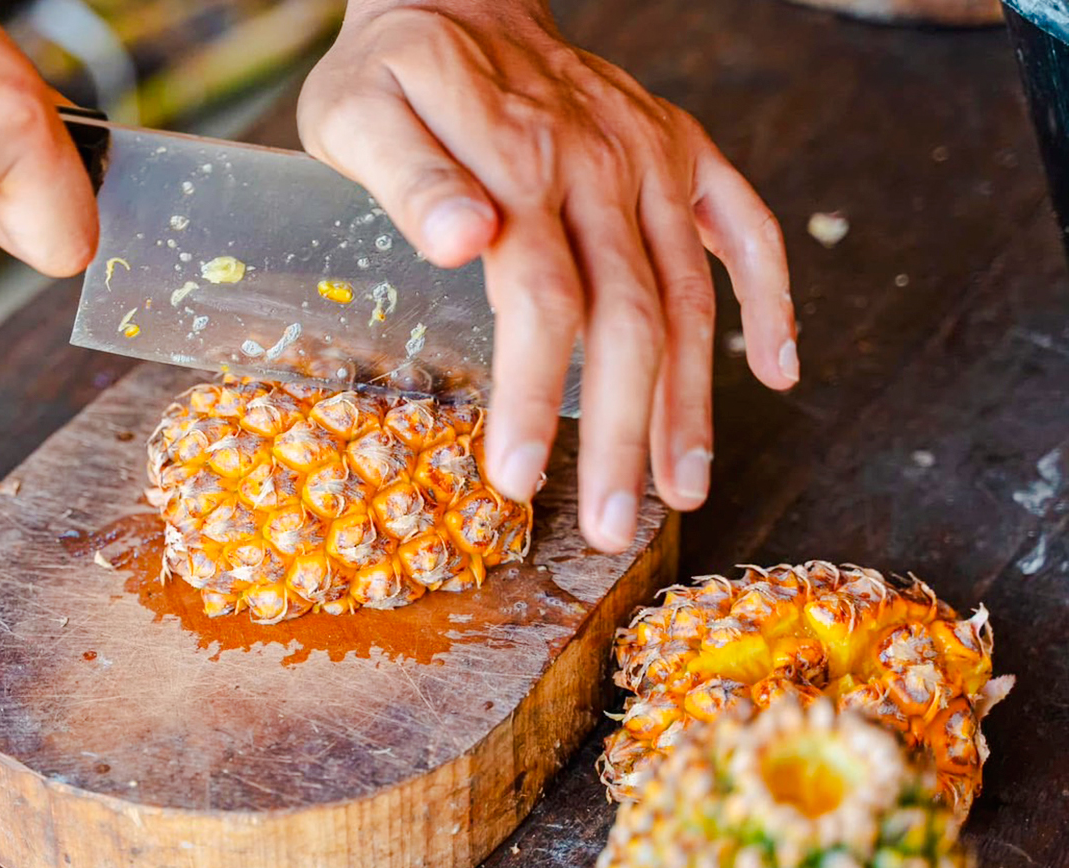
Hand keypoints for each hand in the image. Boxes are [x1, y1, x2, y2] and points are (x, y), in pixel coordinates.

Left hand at [299, 0, 796, 551]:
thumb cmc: (392, 67)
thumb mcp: (358, 109)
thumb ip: (405, 173)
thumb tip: (460, 238)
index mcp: (519, 164)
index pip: (540, 300)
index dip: (534, 395)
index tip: (519, 480)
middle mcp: (601, 165)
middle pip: (629, 319)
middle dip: (623, 432)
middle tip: (611, 527)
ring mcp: (651, 157)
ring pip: (689, 295)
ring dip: (692, 399)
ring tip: (685, 486)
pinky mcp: (680, 149)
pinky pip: (744, 225)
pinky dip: (771, 296)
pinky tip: (781, 370)